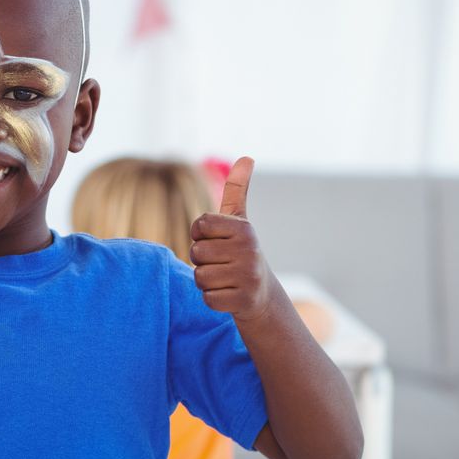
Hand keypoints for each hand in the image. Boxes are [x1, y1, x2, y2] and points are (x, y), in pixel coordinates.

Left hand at [189, 156, 272, 323]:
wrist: (261, 293)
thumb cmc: (240, 252)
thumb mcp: (239, 221)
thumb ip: (237, 190)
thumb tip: (247, 157)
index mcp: (244, 228)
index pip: (200, 226)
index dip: (201, 236)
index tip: (217, 241)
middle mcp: (249, 250)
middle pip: (197, 253)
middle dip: (203, 261)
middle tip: (222, 263)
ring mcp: (247, 277)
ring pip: (200, 277)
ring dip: (207, 281)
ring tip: (225, 278)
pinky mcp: (242, 301)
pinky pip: (208, 298)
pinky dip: (213, 299)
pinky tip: (228, 294)